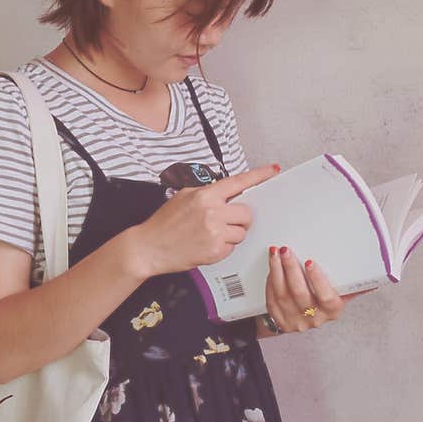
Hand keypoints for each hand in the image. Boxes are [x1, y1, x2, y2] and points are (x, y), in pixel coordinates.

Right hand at [132, 163, 280, 275]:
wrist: (149, 247)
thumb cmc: (164, 224)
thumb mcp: (183, 197)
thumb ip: (206, 194)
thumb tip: (225, 194)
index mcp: (205, 196)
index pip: (238, 182)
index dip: (259, 175)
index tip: (273, 170)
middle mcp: (213, 212)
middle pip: (246, 213)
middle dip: (239, 218)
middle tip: (225, 221)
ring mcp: (215, 233)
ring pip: (241, 232)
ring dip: (231, 234)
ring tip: (210, 234)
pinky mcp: (216, 251)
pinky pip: (232, 247)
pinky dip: (223, 247)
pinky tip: (206, 244)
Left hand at [265, 245, 375, 333]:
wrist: (302, 320)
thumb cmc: (324, 300)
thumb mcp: (341, 293)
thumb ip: (355, 284)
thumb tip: (380, 271)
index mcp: (333, 310)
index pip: (327, 297)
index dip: (318, 280)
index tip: (310, 262)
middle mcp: (314, 318)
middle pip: (300, 293)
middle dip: (291, 269)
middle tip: (286, 250)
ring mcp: (295, 320)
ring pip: (282, 294)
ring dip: (277, 271)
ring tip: (276, 252)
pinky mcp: (279, 319)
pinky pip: (271, 298)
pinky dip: (271, 280)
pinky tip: (272, 267)